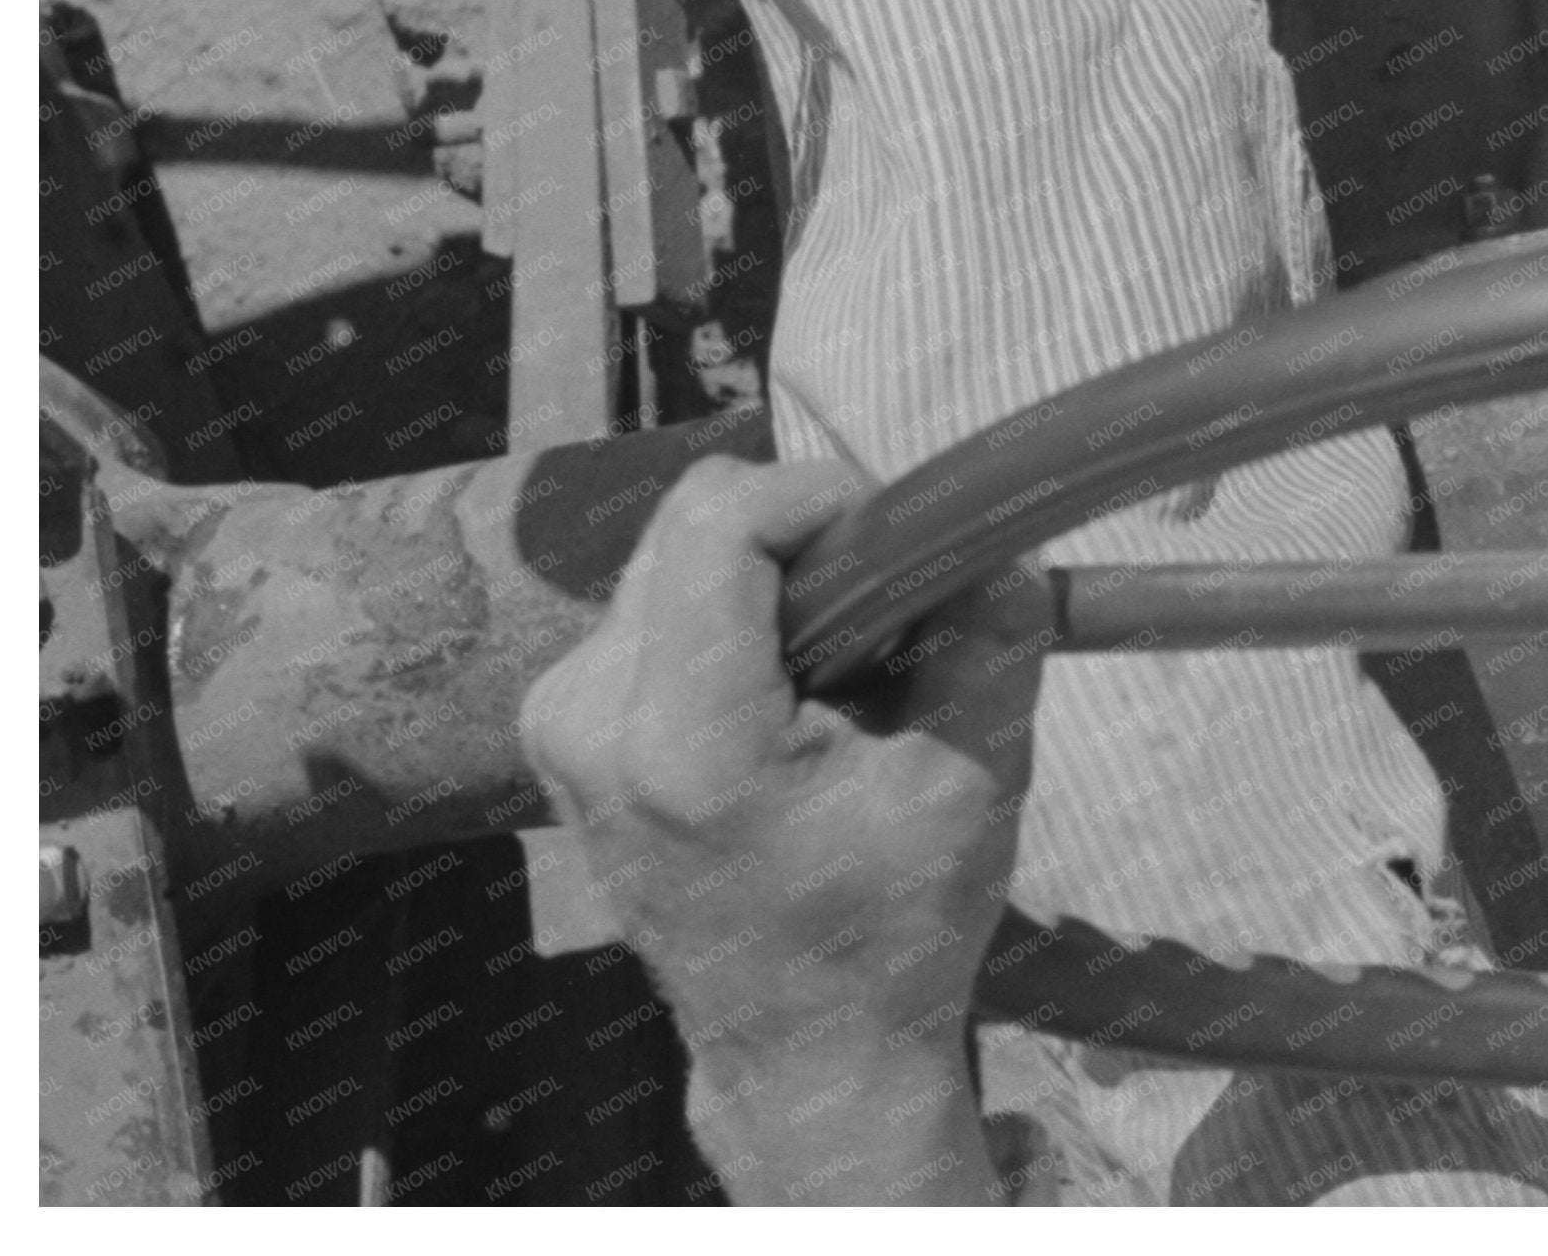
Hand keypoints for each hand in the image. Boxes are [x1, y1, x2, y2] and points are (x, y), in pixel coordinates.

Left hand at [522, 456, 1046, 1200]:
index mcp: (686, 741)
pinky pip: (650, 603)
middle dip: (804, 537)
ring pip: (670, 553)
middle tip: (886, 606)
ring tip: (840, 663)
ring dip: (768, 576)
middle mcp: (590, 722)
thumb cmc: (896, 927)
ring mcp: (559, 726)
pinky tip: (786, 691)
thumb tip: (981, 530)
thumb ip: (988, 625)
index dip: (826, 495)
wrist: (806, 1052)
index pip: (722, 520)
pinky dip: (729, 614)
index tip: (900, 542)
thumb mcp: (977, 771)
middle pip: (691, 522)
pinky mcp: (559, 729)